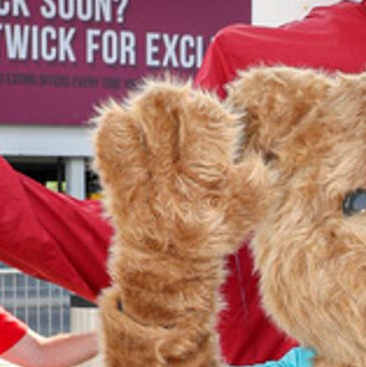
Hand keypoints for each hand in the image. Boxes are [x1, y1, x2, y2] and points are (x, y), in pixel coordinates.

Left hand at [95, 81, 260, 257]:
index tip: (204, 111)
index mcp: (210, 181)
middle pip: (160, 106)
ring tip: (152, 120)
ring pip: (132, 118)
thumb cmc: (210, 232)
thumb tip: (251, 151)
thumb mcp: (248, 211)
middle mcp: (174, 180)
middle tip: (175, 107)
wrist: (169, 267)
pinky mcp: (118, 187)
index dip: (203, 103)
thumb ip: (258, 177)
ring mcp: (142, 183)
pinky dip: (115, 126)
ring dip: (142, 112)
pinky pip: (108, 141)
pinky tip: (128, 131)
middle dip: (170, 98)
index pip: (204, 117)